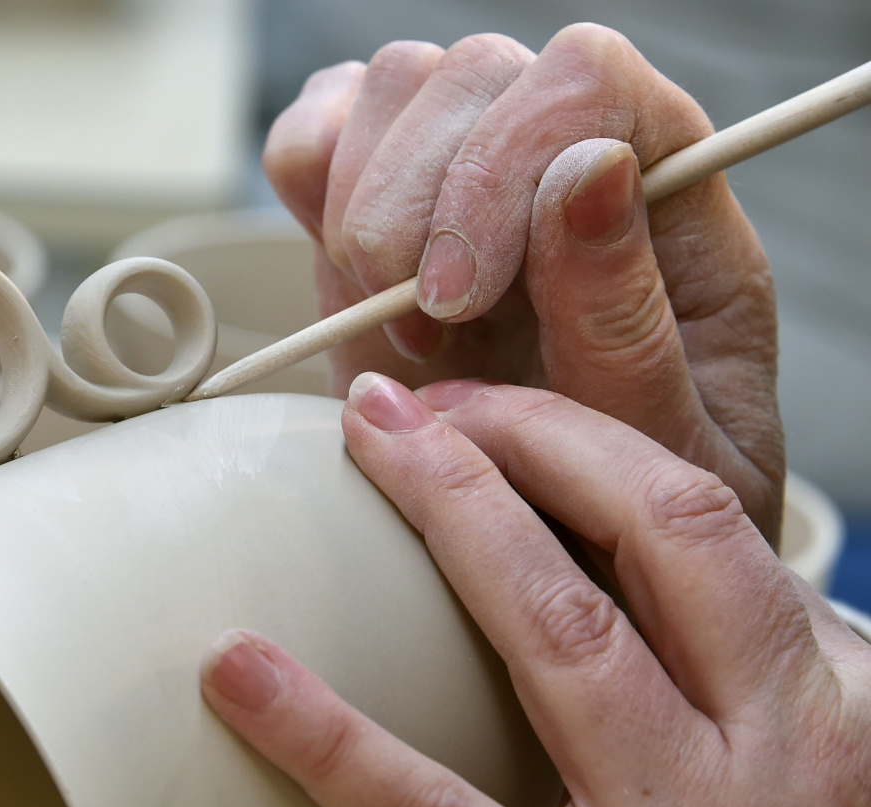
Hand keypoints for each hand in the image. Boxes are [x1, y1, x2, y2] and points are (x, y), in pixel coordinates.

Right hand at [263, 25, 782, 540]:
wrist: (566, 563)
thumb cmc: (635, 521)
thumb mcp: (663, 460)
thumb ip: (629, 326)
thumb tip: (590, 171)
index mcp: (670, 211)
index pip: (585, 84)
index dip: (500, 169)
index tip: (456, 303)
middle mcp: (568, 173)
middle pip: (474, 73)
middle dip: (415, 208)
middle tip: (421, 337)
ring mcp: (471, 187)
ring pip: (395, 87)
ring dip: (364, 212)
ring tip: (398, 334)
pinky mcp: (389, 217)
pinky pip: (323, 131)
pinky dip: (305, 178)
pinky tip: (341, 276)